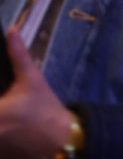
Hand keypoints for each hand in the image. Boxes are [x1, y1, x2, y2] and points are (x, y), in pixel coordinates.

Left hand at [0, 27, 74, 157]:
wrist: (61, 138)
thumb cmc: (45, 107)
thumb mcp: (33, 79)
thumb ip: (17, 55)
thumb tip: (11, 30)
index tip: (1, 98)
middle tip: (5, 102)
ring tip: (8, 114)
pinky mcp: (0, 155)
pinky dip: (2, 137)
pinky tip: (10, 127)